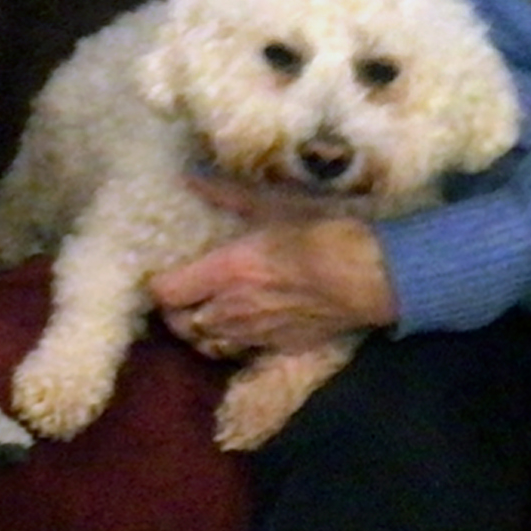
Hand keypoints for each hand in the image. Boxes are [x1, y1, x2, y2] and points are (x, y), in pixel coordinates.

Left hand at [150, 178, 396, 358]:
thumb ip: (228, 194)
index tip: (166, 272)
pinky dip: (232, 342)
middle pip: (180, 326)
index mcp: (226, 271)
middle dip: (175, 313)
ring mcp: (255, 334)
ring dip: (201, 330)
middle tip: (184, 294)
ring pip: (207, 344)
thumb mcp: (275, 205)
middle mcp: (232, 309)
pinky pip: (240, 352)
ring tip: (209, 311)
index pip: (166, 293)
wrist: (371, 276)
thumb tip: (190, 178)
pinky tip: (244, 324)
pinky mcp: (278, 348)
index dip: (159, 285)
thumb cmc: (323, 232)